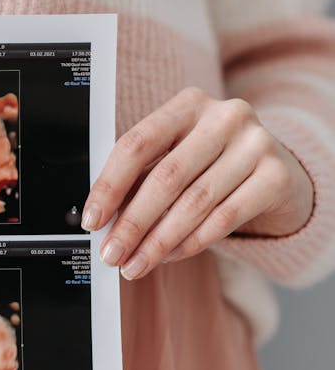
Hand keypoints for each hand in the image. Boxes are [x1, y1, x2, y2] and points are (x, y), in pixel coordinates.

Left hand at [81, 87, 313, 279]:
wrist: (277, 170)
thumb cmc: (212, 163)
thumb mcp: (175, 156)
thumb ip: (141, 179)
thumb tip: (102, 219)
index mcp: (188, 105)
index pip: (137, 144)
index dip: (110, 185)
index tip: (92, 219)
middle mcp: (224, 117)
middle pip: (165, 177)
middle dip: (132, 223)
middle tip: (112, 252)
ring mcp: (255, 144)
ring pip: (194, 202)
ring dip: (158, 241)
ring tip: (135, 264)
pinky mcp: (276, 176)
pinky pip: (224, 218)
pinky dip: (191, 242)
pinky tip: (168, 256)